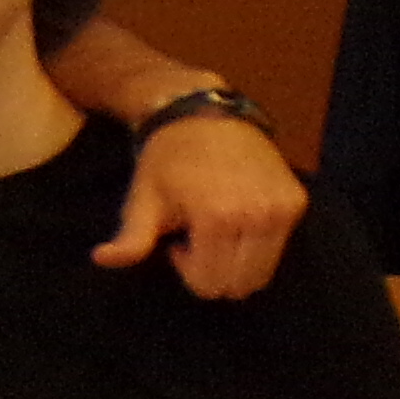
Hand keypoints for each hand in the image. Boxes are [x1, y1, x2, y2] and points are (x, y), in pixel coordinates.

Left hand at [101, 107, 305, 298]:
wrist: (207, 113)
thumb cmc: (168, 160)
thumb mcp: (143, 199)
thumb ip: (131, 238)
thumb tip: (102, 259)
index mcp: (217, 218)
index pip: (208, 284)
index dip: (187, 270)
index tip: (177, 241)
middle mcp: (257, 216)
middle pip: (237, 285)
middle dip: (212, 270)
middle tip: (197, 236)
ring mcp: (282, 209)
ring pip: (261, 274)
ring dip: (235, 262)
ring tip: (216, 228)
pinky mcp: (297, 202)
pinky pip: (278, 249)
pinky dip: (257, 245)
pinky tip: (236, 215)